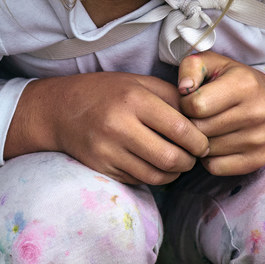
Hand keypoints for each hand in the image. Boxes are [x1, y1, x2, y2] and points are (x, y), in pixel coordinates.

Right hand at [7, 71, 209, 185]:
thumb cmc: (108, 92)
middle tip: (193, 156)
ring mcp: (108, 150)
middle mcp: (120, 126)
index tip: (204, 143)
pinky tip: (155, 165)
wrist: (61, 110)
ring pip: (156, 175)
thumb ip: (172, 98)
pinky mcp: (102, 168)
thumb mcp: (140, 83)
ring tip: (177, 162)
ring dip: (174, 173)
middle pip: (171, 158)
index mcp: (134, 100)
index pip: (181, 129)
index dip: (200, 141)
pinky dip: (154, 176)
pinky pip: (139, 180)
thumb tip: (203, 119)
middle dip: (190, 161)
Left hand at [176, 52, 264, 176]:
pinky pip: (215, 167)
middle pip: (200, 130)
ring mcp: (260, 139)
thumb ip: (191, 68)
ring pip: (206, 151)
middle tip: (197, 116)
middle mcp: (257, 112)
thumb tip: (183, 89)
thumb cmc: (230, 81)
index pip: (196, 105)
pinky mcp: (258, 160)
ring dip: (199, 142)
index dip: (185, 103)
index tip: (191, 100)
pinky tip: (216, 142)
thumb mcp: (211, 63)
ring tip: (207, 127)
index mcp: (245, 85)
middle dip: (190, 124)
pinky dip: (209, 159)